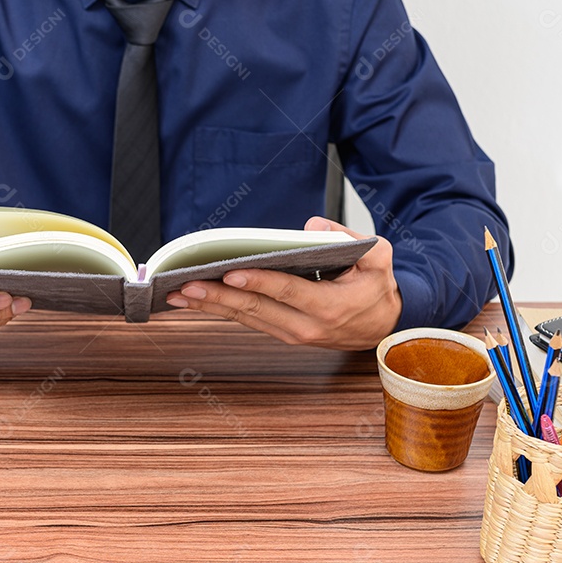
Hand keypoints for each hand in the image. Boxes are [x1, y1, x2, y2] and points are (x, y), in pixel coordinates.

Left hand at [164, 217, 401, 349]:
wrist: (383, 327)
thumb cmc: (377, 286)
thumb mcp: (379, 257)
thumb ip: (350, 237)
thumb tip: (310, 228)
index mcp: (331, 306)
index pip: (287, 291)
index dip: (258, 281)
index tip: (230, 272)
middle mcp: (307, 326)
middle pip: (255, 309)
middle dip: (217, 296)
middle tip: (186, 284)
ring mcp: (292, 334)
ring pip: (245, 318)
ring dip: (209, 306)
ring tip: (178, 294)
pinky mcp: (282, 334)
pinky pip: (246, 321)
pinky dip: (219, 310)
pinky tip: (194, 300)